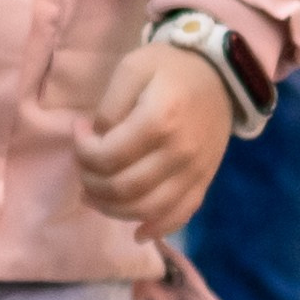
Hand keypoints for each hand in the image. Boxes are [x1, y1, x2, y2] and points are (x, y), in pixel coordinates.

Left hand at [75, 43, 234, 238]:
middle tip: (83, 165)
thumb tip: (96, 140)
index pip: (108, 156)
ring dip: (112, 209)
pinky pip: (181, 215)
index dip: (83, 150)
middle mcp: (180, 153)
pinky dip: (156, 229)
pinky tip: (136, 232)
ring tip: (95, 194)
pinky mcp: (205, 180)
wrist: (219, 74)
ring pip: (147, 209)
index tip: (80, 132)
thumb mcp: (131, 68)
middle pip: (124, 188)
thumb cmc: (169, 66)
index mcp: (160, 121)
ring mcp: (195, 171)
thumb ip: (109, 106)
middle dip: (92, 182)